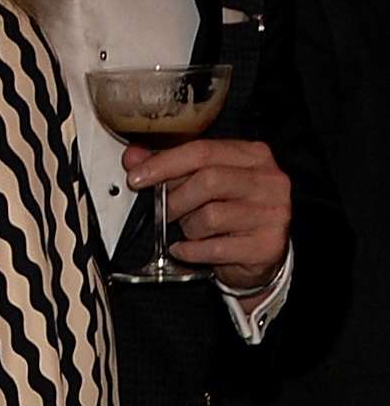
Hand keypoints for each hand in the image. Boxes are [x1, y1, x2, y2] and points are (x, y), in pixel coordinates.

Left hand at [124, 137, 291, 287]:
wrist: (259, 254)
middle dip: (175, 199)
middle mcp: (269, 180)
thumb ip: (169, 168)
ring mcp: (272, 212)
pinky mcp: (267, 245)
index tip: (136, 176)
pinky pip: (213, 248)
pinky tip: (187, 249)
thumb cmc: (229, 214)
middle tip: (166, 212)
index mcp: (253, 156)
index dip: (164, 163)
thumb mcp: (200, 184)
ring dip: (187, 227)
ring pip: (210, 216)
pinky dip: (190, 251)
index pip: (203, 151)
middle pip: (208, 180)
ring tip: (190, 230)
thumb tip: (134, 157)